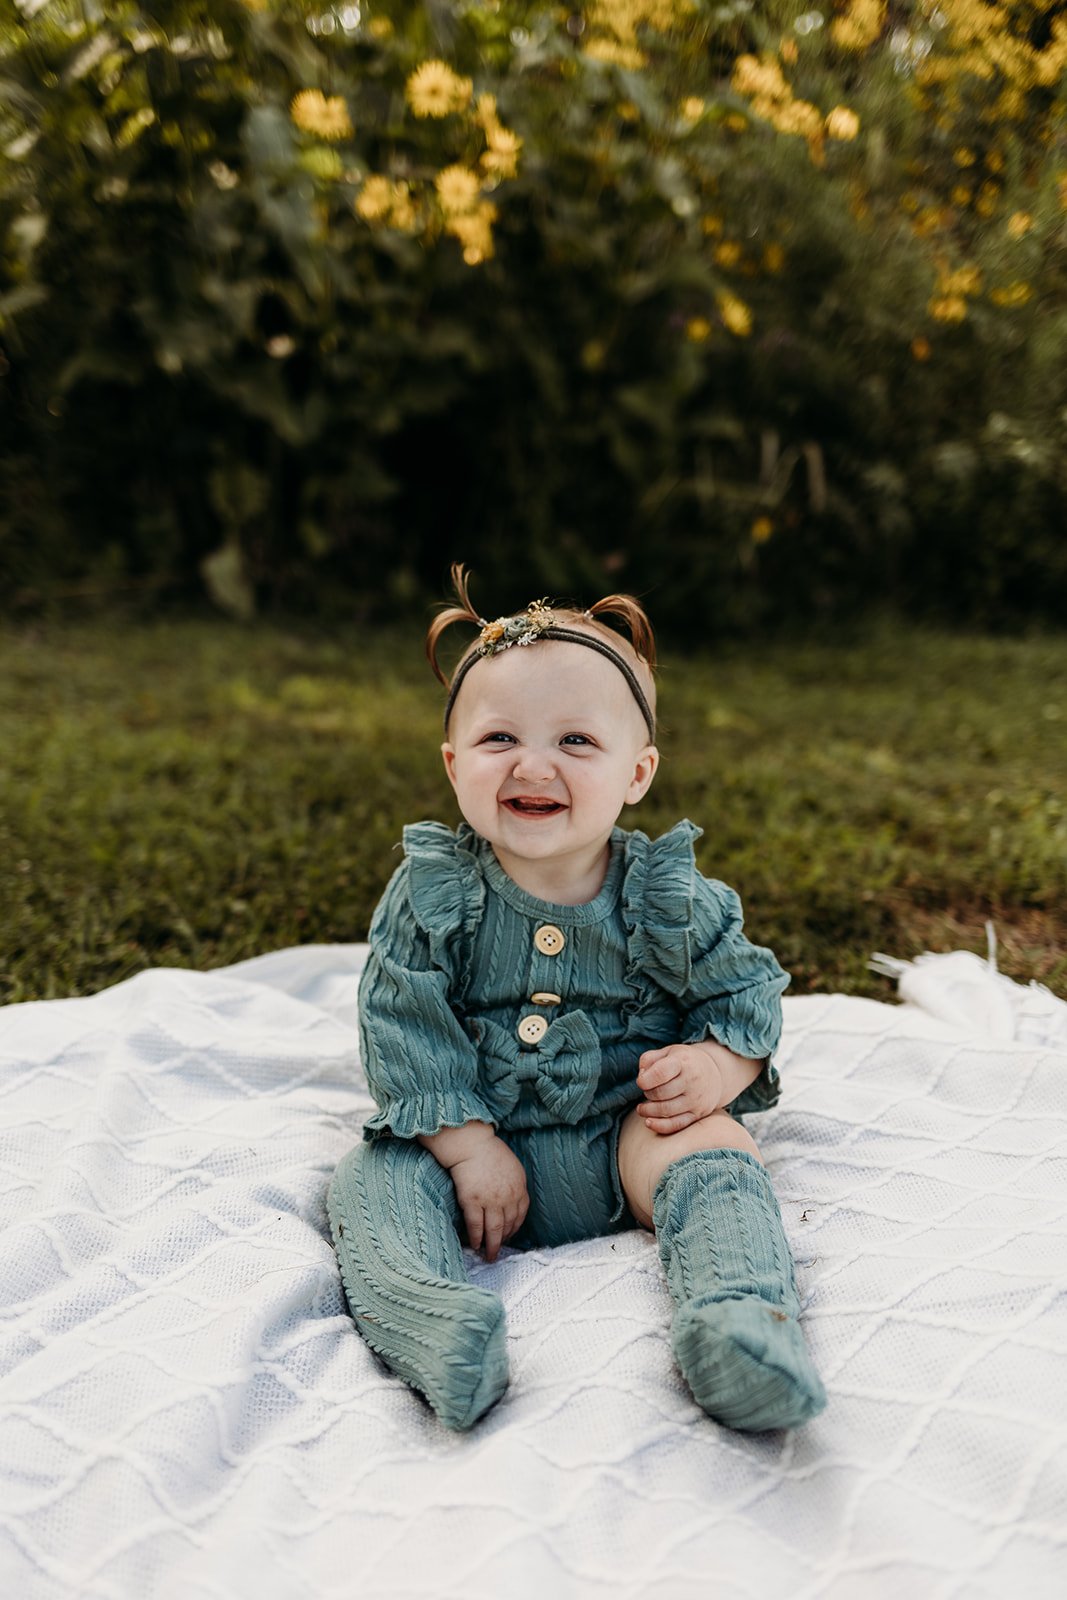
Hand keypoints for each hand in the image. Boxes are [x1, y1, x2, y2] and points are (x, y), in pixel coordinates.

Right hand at [448, 1135, 529, 1261]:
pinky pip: (475, 1226)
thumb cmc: (490, 1152)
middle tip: (498, 1253)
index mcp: (519, 1188)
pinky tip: (474, 1245)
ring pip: (494, 1230)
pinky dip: (476, 1238)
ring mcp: (490, 1201)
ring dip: (492, 1246)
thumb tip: (512, 1201)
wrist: (471, 1144)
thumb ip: (515, 1185)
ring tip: (488, 1256)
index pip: (520, 1215)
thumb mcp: (513, 1167)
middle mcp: (507, 1197)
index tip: (509, 1236)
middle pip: (508, 1226)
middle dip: (504, 1241)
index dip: (514, 1229)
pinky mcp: (472, 1201)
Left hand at [635, 1041, 759, 1134]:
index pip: (660, 1073)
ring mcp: (696, 1099)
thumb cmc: (684, 1062)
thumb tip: (641, 1077)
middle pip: (661, 1093)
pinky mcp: (698, 1114)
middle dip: (648, 1094)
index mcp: (683, 1062)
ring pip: (666, 1110)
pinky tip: (649, 1121)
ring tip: (643, 1107)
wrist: (714, 1074)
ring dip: (649, 1110)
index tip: (641, 1081)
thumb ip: (649, 1060)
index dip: (644, 1080)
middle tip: (647, 1091)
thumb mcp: (667, 1052)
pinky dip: (659, 1126)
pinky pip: (676, 1124)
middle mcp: (692, 1080)